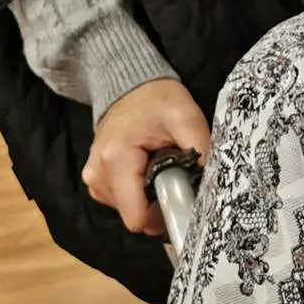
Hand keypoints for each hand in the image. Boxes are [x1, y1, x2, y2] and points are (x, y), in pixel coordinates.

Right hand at [82, 79, 209, 233]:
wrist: (131, 85)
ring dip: (147, 197)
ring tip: (159, 167)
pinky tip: (146, 169)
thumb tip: (211, 184)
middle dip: (158, 203)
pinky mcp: (95, 178)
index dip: (163, 216)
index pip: (136, 218)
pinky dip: (137, 191)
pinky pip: (120, 200)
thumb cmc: (158, 100)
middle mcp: (97, 174)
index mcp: (116, 161)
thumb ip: (200, 149)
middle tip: (174, 176)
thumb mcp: (186, 117)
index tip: (181, 197)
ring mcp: (93, 177)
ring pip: (128, 210)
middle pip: (134, 216)